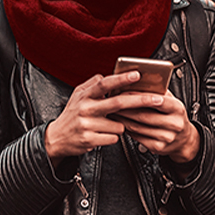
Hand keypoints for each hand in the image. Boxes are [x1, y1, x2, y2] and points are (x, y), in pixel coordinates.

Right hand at [44, 71, 165, 166]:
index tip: (137, 75)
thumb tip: (105, 75)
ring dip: (120, 125)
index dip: (121, 79)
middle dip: (140, 100)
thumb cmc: (72, 115)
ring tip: (106, 125)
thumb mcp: (77, 96)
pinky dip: (112, 136)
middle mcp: (85, 109)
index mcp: (84, 96)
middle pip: (118, 103)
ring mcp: (87, 125)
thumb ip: (91, 84)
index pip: (104, 84)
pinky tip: (102, 134)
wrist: (57, 138)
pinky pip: (114, 137)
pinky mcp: (90, 140)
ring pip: (119, 125)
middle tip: (157, 99)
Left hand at [111, 89, 199, 163]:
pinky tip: (119, 122)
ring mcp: (166, 137)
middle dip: (124, 108)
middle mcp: (174, 124)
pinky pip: (136, 136)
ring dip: (121, 118)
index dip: (138, 96)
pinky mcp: (157, 147)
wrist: (184, 139)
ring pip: (137, 127)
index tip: (122, 92)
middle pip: (143, 115)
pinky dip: (125, 128)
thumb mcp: (170, 100)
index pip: (157, 100)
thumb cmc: (173, 115)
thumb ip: (156, 91)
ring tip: (111, 111)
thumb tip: (136, 81)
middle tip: (111, 102)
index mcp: (177, 109)